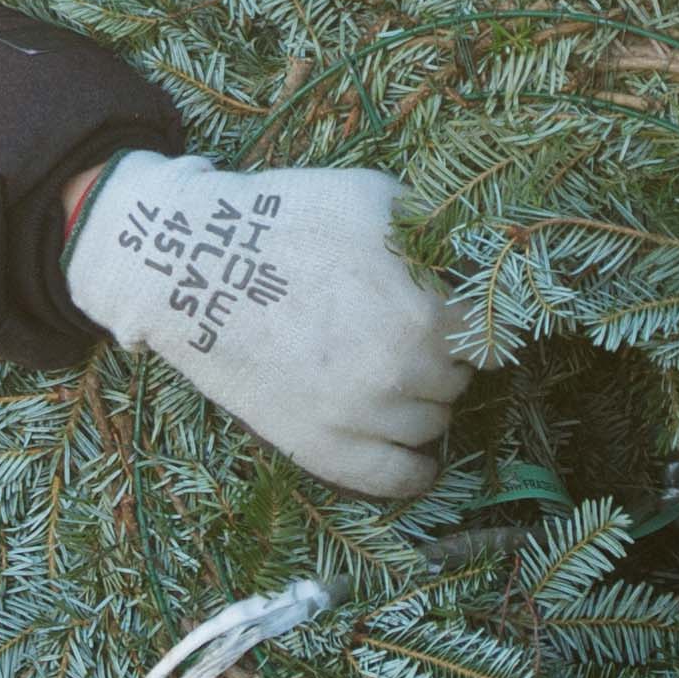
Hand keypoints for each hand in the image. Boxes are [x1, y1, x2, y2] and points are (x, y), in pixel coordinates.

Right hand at [61, 153, 463, 498]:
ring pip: (432, 425)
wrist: (193, 265)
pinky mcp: (321, 448)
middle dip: (442, 356)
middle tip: (407, 335)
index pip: (485, 333)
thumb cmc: (284, 220)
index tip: (448, 311)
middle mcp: (402, 371)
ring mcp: (361, 416)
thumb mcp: (374, 198)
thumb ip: (438, 232)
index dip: (468, 317)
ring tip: (392, 376)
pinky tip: (416, 457)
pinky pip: (396, 479)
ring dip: (423, 403)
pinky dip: (416, 470)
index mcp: (424, 310)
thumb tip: (481, 254)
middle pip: (459, 379)